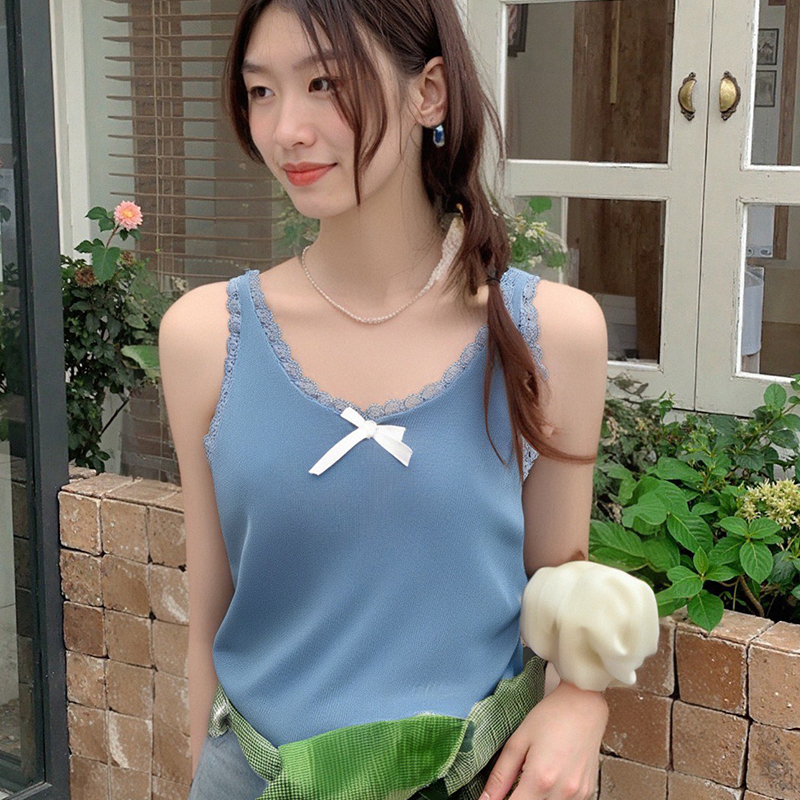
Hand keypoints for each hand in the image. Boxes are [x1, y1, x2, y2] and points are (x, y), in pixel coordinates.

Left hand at [479, 680, 607, 799]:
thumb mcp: (518, 741)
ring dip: (536, 799)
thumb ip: (501, 775)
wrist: (583, 706)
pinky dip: (552, 798)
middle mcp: (561, 792)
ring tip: (532, 780)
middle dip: (519, 799)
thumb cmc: (550, 717)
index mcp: (540, 778)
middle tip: (515, 785)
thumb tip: (485, 799)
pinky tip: (548, 781)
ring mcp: (578, 795)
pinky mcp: (587, 794)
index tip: (495, 798)